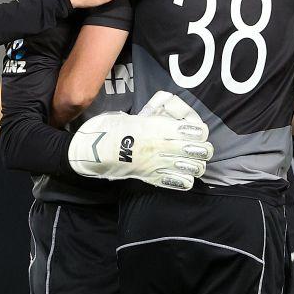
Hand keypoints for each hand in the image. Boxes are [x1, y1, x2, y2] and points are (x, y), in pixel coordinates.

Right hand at [67, 91, 212, 190]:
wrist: (90, 153)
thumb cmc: (107, 130)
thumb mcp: (131, 116)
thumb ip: (152, 115)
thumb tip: (169, 110)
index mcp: (153, 127)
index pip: (190, 130)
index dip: (199, 131)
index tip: (198, 131)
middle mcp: (158, 146)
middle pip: (195, 149)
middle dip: (203, 149)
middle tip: (200, 148)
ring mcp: (155, 164)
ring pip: (190, 167)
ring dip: (196, 165)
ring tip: (193, 162)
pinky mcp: (150, 178)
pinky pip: (176, 183)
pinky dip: (185, 180)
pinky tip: (184, 176)